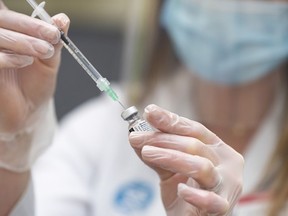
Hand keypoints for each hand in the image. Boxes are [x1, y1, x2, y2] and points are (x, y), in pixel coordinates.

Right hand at [0, 3, 69, 170]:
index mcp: (8, 33)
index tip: (54, 30)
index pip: (9, 13)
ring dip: (24, 41)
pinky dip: (10, 57)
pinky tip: (26, 62)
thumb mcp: (49, 60)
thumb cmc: (36, 85)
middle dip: (29, 26)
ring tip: (45, 52)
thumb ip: (54, 40)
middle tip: (52, 36)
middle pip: (1, 18)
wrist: (28, 112)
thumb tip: (63, 19)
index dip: (30, 19)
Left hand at [129, 104, 243, 214]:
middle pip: (194, 144)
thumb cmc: (187, 192)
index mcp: (216, 149)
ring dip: (171, 157)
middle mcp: (226, 163)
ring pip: (201, 166)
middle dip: (163, 139)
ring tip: (147, 153)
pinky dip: (196, 195)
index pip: (194, 129)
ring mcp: (227, 185)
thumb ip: (157, 152)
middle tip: (137, 137)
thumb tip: (135, 136)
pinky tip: (180, 189)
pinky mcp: (223, 208)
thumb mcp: (169, 169)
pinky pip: (213, 201)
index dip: (171, 120)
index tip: (150, 111)